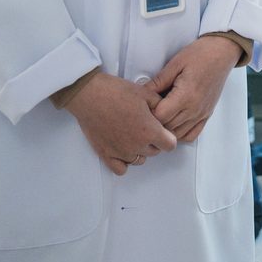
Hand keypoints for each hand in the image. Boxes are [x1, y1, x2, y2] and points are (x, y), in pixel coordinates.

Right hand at [61, 72, 175, 174]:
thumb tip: (166, 114)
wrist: (90, 95)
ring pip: (139, 160)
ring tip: (132, 134)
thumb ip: (160, 106)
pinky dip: (124, 162)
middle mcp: (137, 145)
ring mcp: (121, 152)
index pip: (170, 145)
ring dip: (140, 151)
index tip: (162, 130)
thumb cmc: (115, 92)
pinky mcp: (106, 155)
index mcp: (149, 131)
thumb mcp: (145, 93)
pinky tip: (122, 149)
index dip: (168, 137)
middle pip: (155, 152)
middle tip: (144, 126)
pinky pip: (121, 169)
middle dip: (154, 141)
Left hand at [150, 36, 241, 143]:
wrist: (222, 52)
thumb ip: (158, 82)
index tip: (145, 104)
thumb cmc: (201, 54)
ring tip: (161, 115)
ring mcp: (201, 114)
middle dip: (155, 121)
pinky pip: (191, 135)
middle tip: (149, 109)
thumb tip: (142, 94)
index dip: (148, 112)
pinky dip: (180, 133)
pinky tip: (174, 122)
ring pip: (178, 135)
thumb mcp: (175, 64)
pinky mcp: (206, 115)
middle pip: (167, 128)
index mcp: (186, 95)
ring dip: (167, 129)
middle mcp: (195, 109)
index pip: (160, 117)